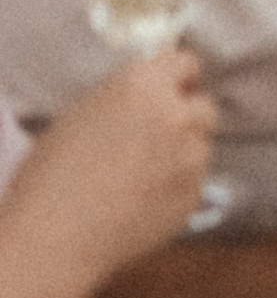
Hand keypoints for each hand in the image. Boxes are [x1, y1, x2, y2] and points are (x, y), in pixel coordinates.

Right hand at [7, 53, 215, 291]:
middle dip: (186, 117)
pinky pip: (194, 183)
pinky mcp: (194, 195)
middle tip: (158, 137)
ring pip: (201, 147)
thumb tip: (154, 90)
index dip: (177, 78)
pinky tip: (143, 202)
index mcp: (142, 85)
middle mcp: (176, 114)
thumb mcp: (82, 113)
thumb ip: (127, 98)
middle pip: (204, 107)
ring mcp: (191, 157)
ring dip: (183, 154)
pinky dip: (176, 188)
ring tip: (141, 176)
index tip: (173, 89)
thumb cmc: (51, 173)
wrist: (56, 234)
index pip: (184, 63)